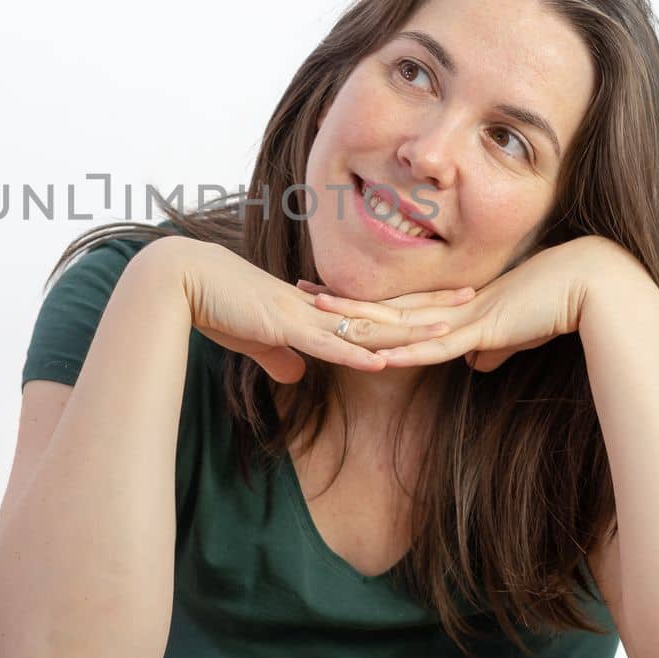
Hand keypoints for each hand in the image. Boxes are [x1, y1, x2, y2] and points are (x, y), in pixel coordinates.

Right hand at [145, 235, 461, 383]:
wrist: (182, 281)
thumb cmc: (214, 306)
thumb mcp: (253, 339)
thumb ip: (277, 356)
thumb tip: (296, 376)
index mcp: (315, 309)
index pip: (373, 310)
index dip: (411, 308)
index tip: (446, 304)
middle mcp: (318, 308)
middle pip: (384, 310)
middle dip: (429, 307)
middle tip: (476, 298)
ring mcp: (303, 315)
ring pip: (366, 325)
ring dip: (407, 330)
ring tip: (450, 329)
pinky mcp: (283, 326)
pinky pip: (327, 343)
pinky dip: (356, 353)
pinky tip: (385, 360)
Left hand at [296, 237, 618, 372]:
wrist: (594, 285)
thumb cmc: (561, 305)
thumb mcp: (519, 331)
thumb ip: (494, 346)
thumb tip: (475, 364)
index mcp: (458, 303)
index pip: (399, 304)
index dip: (363, 302)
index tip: (329, 295)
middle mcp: (454, 305)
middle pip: (387, 306)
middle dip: (345, 303)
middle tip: (302, 292)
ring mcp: (466, 316)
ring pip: (401, 322)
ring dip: (362, 321)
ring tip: (320, 314)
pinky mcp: (484, 329)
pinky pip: (436, 344)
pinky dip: (406, 349)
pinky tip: (378, 353)